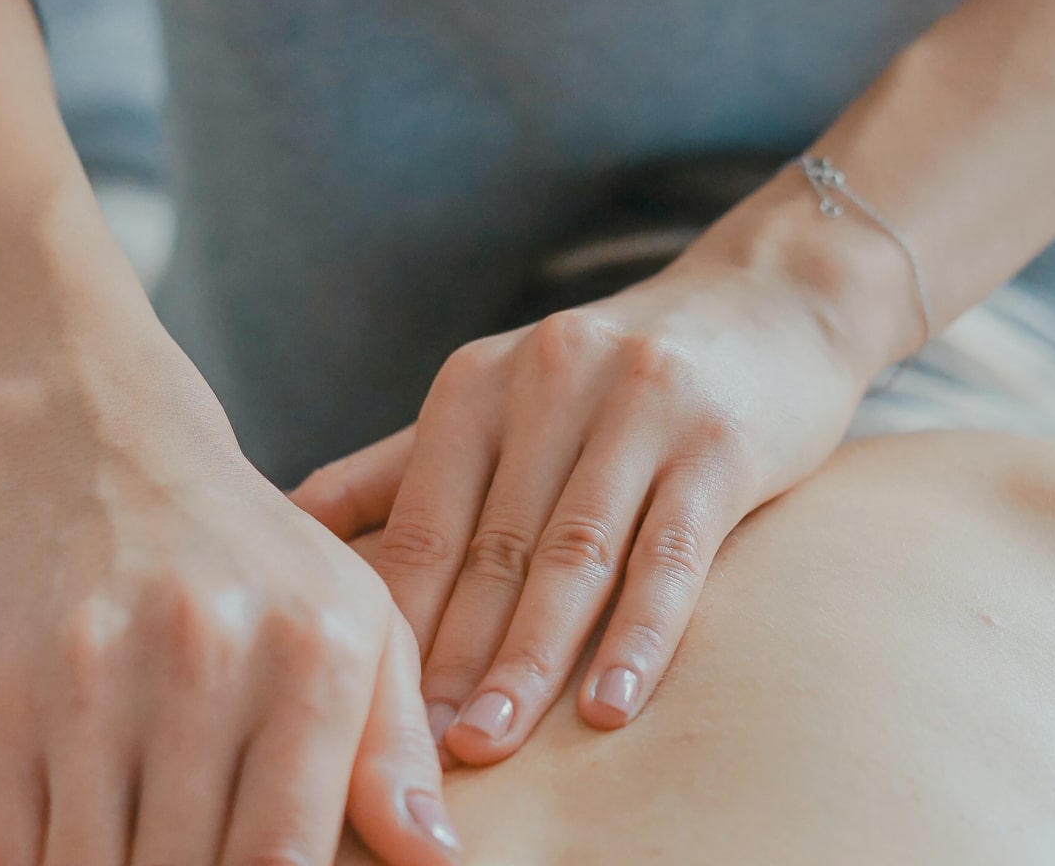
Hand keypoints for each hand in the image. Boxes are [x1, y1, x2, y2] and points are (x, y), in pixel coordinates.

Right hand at [0, 344, 459, 865]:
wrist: (106, 454)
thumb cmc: (257, 559)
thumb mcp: (356, 622)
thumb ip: (394, 747)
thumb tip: (437, 860)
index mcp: (316, 653)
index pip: (287, 857)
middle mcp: (207, 661)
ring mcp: (96, 680)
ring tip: (151, 858)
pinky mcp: (7, 697)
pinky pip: (15, 848)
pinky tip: (85, 856)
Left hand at [293, 231, 870, 765]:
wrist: (765, 301)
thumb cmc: (611, 375)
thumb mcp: (498, 398)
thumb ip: (400, 466)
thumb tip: (288, 524)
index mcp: (477, 384)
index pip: (421, 525)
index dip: (392, 624)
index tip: (365, 714)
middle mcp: (548, 382)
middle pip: (491, 548)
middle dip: (450, 658)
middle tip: (416, 753)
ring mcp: (638, 408)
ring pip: (573, 555)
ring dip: (529, 658)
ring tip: (490, 742)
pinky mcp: (720, 443)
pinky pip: (671, 552)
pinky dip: (639, 634)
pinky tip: (610, 706)